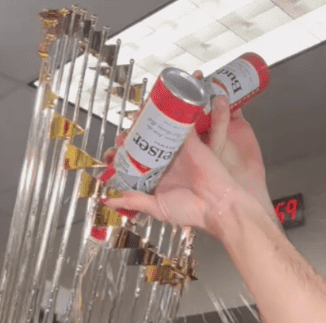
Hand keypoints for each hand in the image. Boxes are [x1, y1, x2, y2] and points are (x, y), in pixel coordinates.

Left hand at [101, 88, 270, 234]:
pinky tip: (158, 109)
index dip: (122, 158)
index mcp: (158, 179)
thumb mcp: (157, 208)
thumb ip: (134, 201)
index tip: (111, 156)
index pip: (136, 164)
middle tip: (122, 138)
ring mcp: (179, 151)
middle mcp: (167, 163)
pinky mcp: (192, 141)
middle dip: (131, 139)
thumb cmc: (191, 211)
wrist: (217, 204)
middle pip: (145, 145)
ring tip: (135, 119)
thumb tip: (108, 200)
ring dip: (147, 123)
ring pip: (159, 132)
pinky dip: (171, 114)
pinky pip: (180, 124)